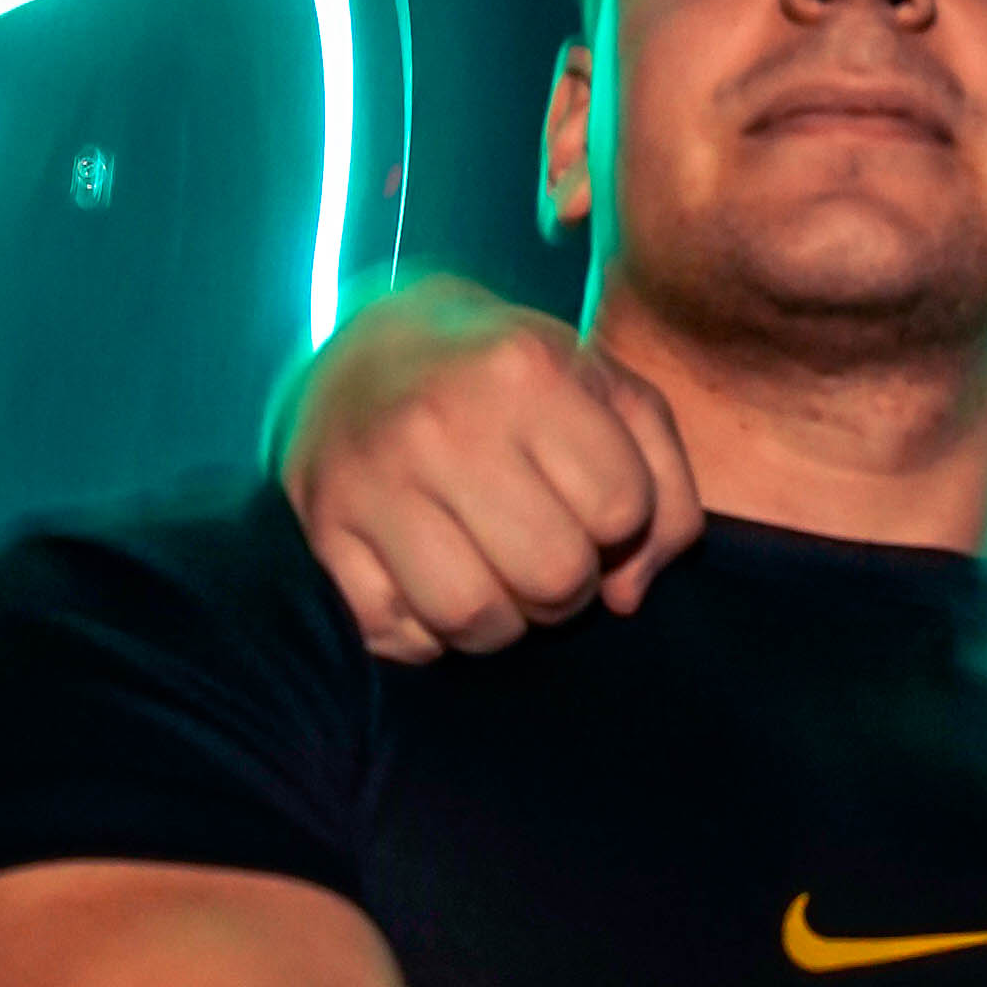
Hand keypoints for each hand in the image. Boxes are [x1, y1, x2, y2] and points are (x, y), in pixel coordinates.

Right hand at [274, 275, 702, 660]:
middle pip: (554, 577)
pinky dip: (425, 635)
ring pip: (474, 618)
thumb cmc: (511, 385)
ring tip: (493, 577)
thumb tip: (628, 595)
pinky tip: (430, 584)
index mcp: (525, 370)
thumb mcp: (607, 393)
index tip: (587, 503)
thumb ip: (664, 483)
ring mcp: (371, 476)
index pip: (622, 511)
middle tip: (542, 552)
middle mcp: (441, 420)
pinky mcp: (322, 526)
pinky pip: (396, 635)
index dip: (621, 527)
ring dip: (500, 623)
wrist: (369, 351)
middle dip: (566, 586)